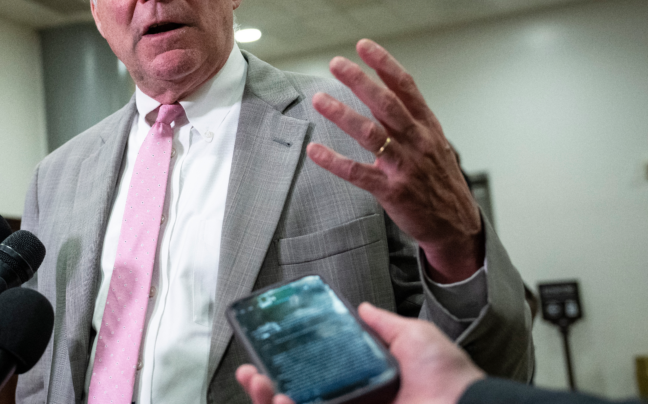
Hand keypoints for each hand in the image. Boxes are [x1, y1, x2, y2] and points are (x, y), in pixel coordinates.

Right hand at [235, 304, 485, 403]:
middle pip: (300, 396)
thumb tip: (364, 307)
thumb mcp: (415, 338)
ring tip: (259, 384)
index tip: (270, 353)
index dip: (290, 366)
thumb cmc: (451, 379)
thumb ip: (385, 324)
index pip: (318, 377)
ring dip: (271, 398)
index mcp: (367, 385)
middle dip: (268, 386)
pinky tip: (281, 398)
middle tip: (251, 372)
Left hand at [307, 39, 482, 281]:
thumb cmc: (438, 180)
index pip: (406, 87)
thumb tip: (380, 94)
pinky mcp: (392, 191)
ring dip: (343, 115)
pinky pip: (359, 173)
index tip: (364, 46)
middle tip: (336, 63)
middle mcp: (418, 141)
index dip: (385, 65)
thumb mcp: (433, 144)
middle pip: (386, 104)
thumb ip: (408, 120)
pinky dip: (335, 161)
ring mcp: (405, 166)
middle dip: (360, 81)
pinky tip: (315, 151)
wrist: (456, 225)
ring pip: (371, 134)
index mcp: (427, 126)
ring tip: (320, 99)